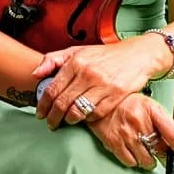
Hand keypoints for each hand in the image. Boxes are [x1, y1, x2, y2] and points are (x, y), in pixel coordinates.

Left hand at [33, 37, 165, 128]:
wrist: (137, 55)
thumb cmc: (106, 55)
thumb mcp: (78, 51)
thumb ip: (54, 59)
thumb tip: (35, 74)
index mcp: (76, 62)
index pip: (53, 89)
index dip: (43, 105)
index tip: (40, 113)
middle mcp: (88, 73)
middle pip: (63, 103)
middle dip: (53, 117)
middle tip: (51, 123)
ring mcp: (103, 84)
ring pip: (78, 110)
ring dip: (69, 120)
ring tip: (67, 121)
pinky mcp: (117, 94)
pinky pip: (96, 113)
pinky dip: (88, 119)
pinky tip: (85, 117)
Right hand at [86, 94, 173, 168]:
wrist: (100, 99)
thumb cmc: (125, 101)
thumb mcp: (148, 104)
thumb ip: (163, 121)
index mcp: (151, 110)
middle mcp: (139, 122)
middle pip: (161, 150)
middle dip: (164, 154)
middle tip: (163, 152)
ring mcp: (126, 134)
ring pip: (146, 160)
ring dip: (149, 159)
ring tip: (146, 150)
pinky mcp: (114, 143)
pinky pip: (131, 162)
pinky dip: (135, 160)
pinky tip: (134, 151)